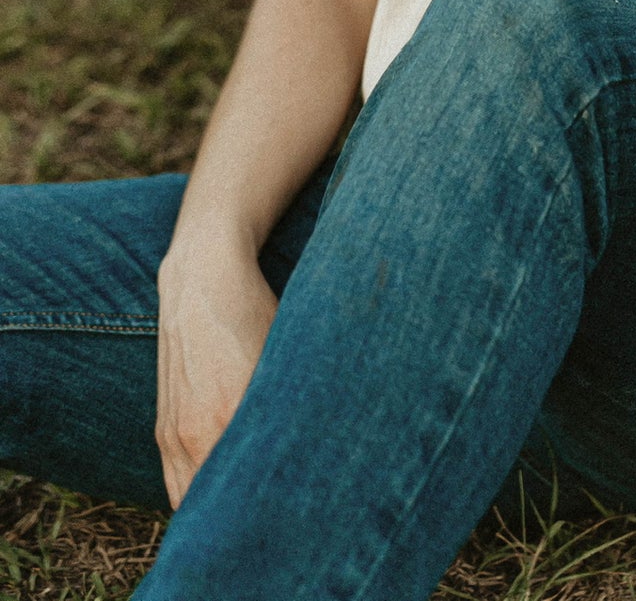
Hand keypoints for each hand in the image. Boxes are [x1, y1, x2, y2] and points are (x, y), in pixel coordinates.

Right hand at [155, 243, 277, 507]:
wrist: (202, 278)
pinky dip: (192, 496)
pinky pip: (174, 481)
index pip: (242, 487)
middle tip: (271, 512)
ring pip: (187, 500)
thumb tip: (313, 445)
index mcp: (227, 417)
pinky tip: (215, 496)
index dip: (265, 503)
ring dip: (210, 511)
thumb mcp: (281, 356)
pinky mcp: (163, 427)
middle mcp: (194, 432)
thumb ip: (288, 407)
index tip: (290, 503)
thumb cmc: (252, 313)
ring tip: (243, 511)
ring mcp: (173, 432)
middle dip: (239, 514)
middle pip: (212, 503)